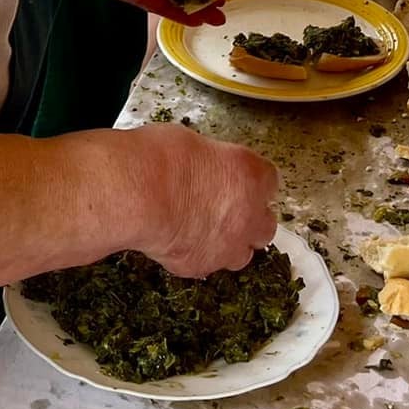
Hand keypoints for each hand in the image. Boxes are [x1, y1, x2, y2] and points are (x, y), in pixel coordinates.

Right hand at [133, 125, 280, 276]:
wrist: (138, 194)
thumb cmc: (159, 158)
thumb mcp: (192, 142)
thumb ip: (210, 162)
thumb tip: (202, 167)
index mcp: (251, 173)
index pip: (269, 182)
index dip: (251, 182)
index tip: (239, 181)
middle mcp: (249, 213)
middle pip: (266, 225)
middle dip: (250, 220)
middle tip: (227, 211)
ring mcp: (228, 245)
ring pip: (242, 254)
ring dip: (229, 245)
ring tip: (203, 232)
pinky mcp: (202, 266)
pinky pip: (207, 266)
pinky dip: (197, 257)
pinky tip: (179, 242)